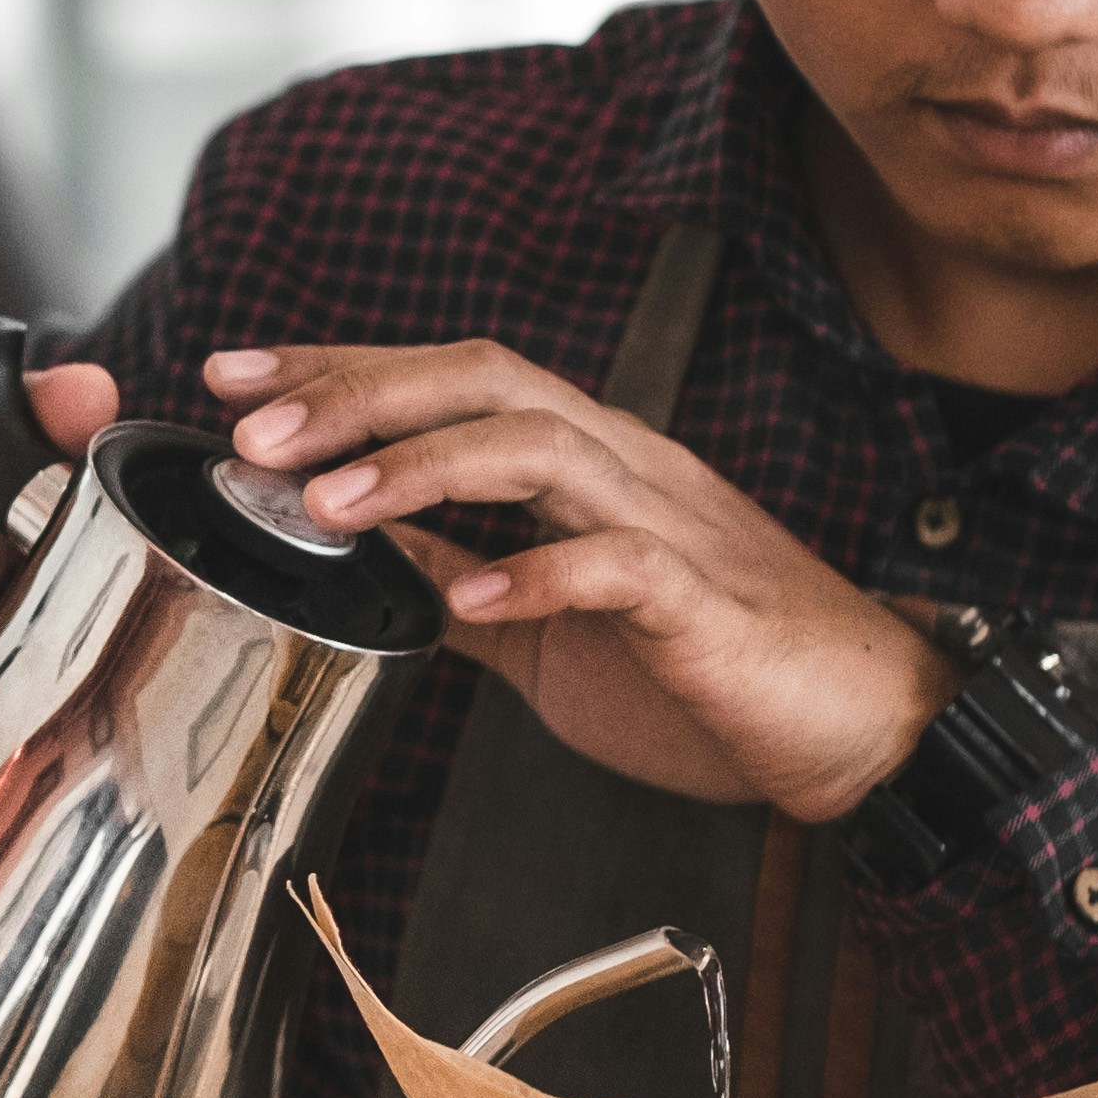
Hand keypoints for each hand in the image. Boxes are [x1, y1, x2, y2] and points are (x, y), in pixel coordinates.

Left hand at [208, 337, 954, 823]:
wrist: (861, 729)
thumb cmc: (710, 677)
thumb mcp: (552, 631)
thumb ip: (464, 583)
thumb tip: (363, 559)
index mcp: (582, 464)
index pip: (451, 379)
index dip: (342, 369)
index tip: (236, 376)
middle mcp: (622, 466)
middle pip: (485, 380)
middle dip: (363, 393)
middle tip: (255, 427)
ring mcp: (668, 523)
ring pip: (539, 448)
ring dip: (424, 468)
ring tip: (330, 504)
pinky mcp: (706, 601)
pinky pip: (617, 565)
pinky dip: (538, 575)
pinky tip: (470, 599)